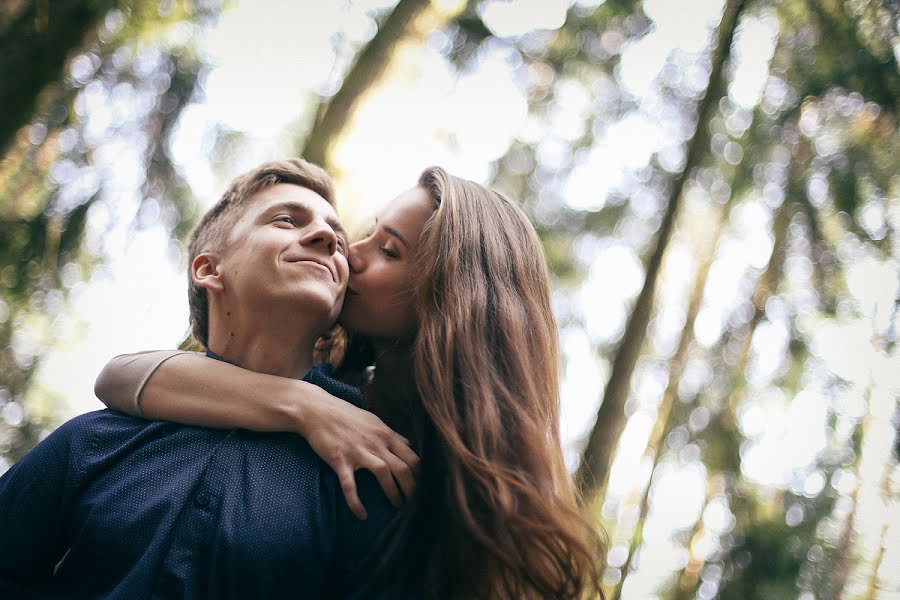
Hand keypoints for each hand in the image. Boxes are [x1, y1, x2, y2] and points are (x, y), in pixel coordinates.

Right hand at [300, 391, 418, 519]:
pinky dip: (356, 502)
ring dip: (393, 492)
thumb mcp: (373, 420)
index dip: (420, 476)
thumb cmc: (346, 415)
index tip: (423, 489)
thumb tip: (408, 444)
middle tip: (415, 503)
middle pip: (402, 467)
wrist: (316, 410)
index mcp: (385, 434)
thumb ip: (391, 434)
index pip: (411, 457)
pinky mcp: (339, 459)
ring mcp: (357, 451)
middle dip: (412, 488)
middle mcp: (375, 442)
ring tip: (398, 506)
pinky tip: (362, 515)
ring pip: (383, 473)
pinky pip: (349, 484)